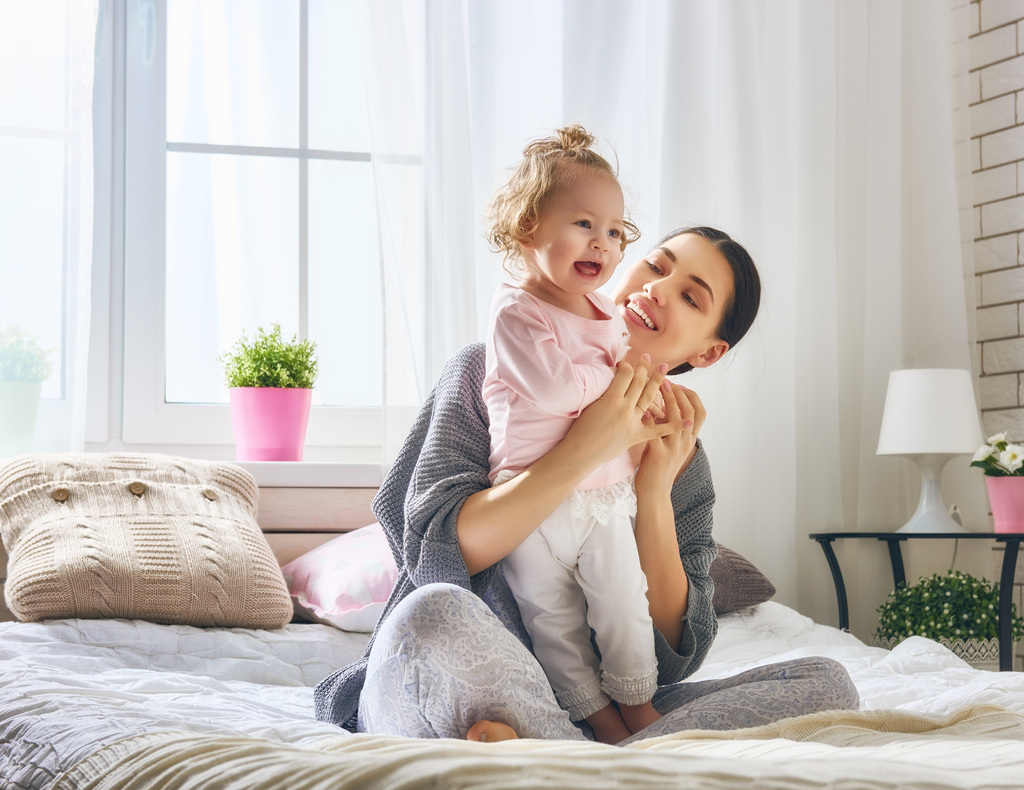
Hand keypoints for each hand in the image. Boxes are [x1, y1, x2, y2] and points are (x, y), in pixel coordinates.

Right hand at [564, 356, 680, 469]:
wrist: (580, 453)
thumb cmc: (580, 428)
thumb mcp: (590, 404)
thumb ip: (605, 391)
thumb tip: (615, 379)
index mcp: (611, 398)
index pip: (625, 374)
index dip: (627, 365)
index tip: (625, 363)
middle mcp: (624, 408)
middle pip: (639, 383)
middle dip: (644, 368)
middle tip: (649, 357)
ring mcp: (632, 423)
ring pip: (649, 399)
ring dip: (658, 383)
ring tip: (665, 370)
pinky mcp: (636, 436)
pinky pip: (658, 430)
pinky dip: (674, 425)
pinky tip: (687, 419)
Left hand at [634, 380, 705, 499]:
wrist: (655, 493)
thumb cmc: (658, 468)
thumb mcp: (669, 446)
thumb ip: (669, 429)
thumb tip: (661, 409)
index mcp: (689, 440)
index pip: (700, 413)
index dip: (692, 397)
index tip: (680, 385)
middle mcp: (685, 442)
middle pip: (689, 412)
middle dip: (679, 393)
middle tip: (668, 380)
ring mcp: (674, 448)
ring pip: (677, 419)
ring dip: (668, 400)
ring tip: (659, 387)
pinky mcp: (659, 454)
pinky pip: (656, 432)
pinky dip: (650, 418)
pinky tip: (643, 409)